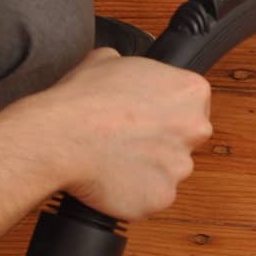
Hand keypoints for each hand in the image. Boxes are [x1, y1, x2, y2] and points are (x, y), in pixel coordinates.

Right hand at [9, 47, 213, 220]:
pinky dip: (135, 192)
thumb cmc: (82, 99)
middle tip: (128, 137)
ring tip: (114, 158)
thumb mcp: (108, 59)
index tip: (146, 116)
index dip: (165, 110)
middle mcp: (194, 129)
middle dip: (161, 140)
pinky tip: (111, 178)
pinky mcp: (162, 197)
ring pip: (168, 170)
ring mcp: (180, 167)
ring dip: (147, 168)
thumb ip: (132, 68)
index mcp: (190, 91)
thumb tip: (124, 69)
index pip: (192, 103)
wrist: (60, 137)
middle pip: (186, 138)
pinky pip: (152, 196)